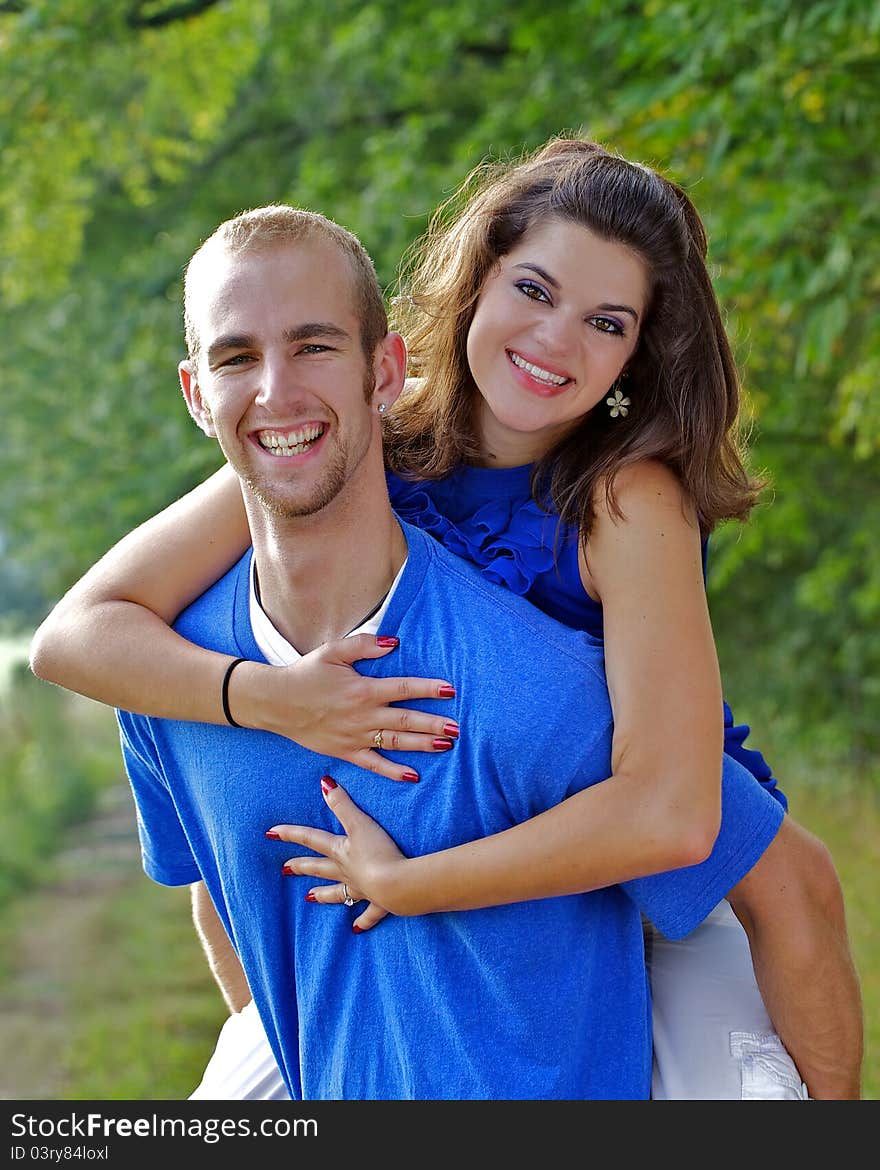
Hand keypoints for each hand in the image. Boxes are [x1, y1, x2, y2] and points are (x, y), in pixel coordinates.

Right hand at [243, 634, 458, 782]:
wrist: (276, 702)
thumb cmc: (306, 674)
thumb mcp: (333, 651)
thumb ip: (364, 645)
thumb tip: (394, 642)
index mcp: (363, 689)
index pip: (404, 688)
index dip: (428, 689)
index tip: (450, 690)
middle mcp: (363, 715)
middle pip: (406, 720)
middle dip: (434, 724)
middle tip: (457, 727)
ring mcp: (355, 736)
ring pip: (396, 742)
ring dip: (422, 744)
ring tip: (446, 745)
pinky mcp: (346, 752)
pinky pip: (374, 764)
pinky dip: (394, 771)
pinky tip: (414, 775)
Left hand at [268, 776, 409, 932]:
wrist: (398, 885)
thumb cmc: (380, 852)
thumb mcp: (361, 824)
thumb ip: (343, 804)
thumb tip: (324, 783)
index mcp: (341, 852)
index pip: (311, 839)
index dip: (291, 834)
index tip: (270, 833)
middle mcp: (346, 872)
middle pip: (319, 868)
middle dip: (301, 867)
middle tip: (284, 869)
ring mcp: (360, 889)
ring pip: (337, 893)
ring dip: (324, 895)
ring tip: (309, 899)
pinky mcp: (379, 903)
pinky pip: (368, 914)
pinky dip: (362, 921)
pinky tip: (355, 928)